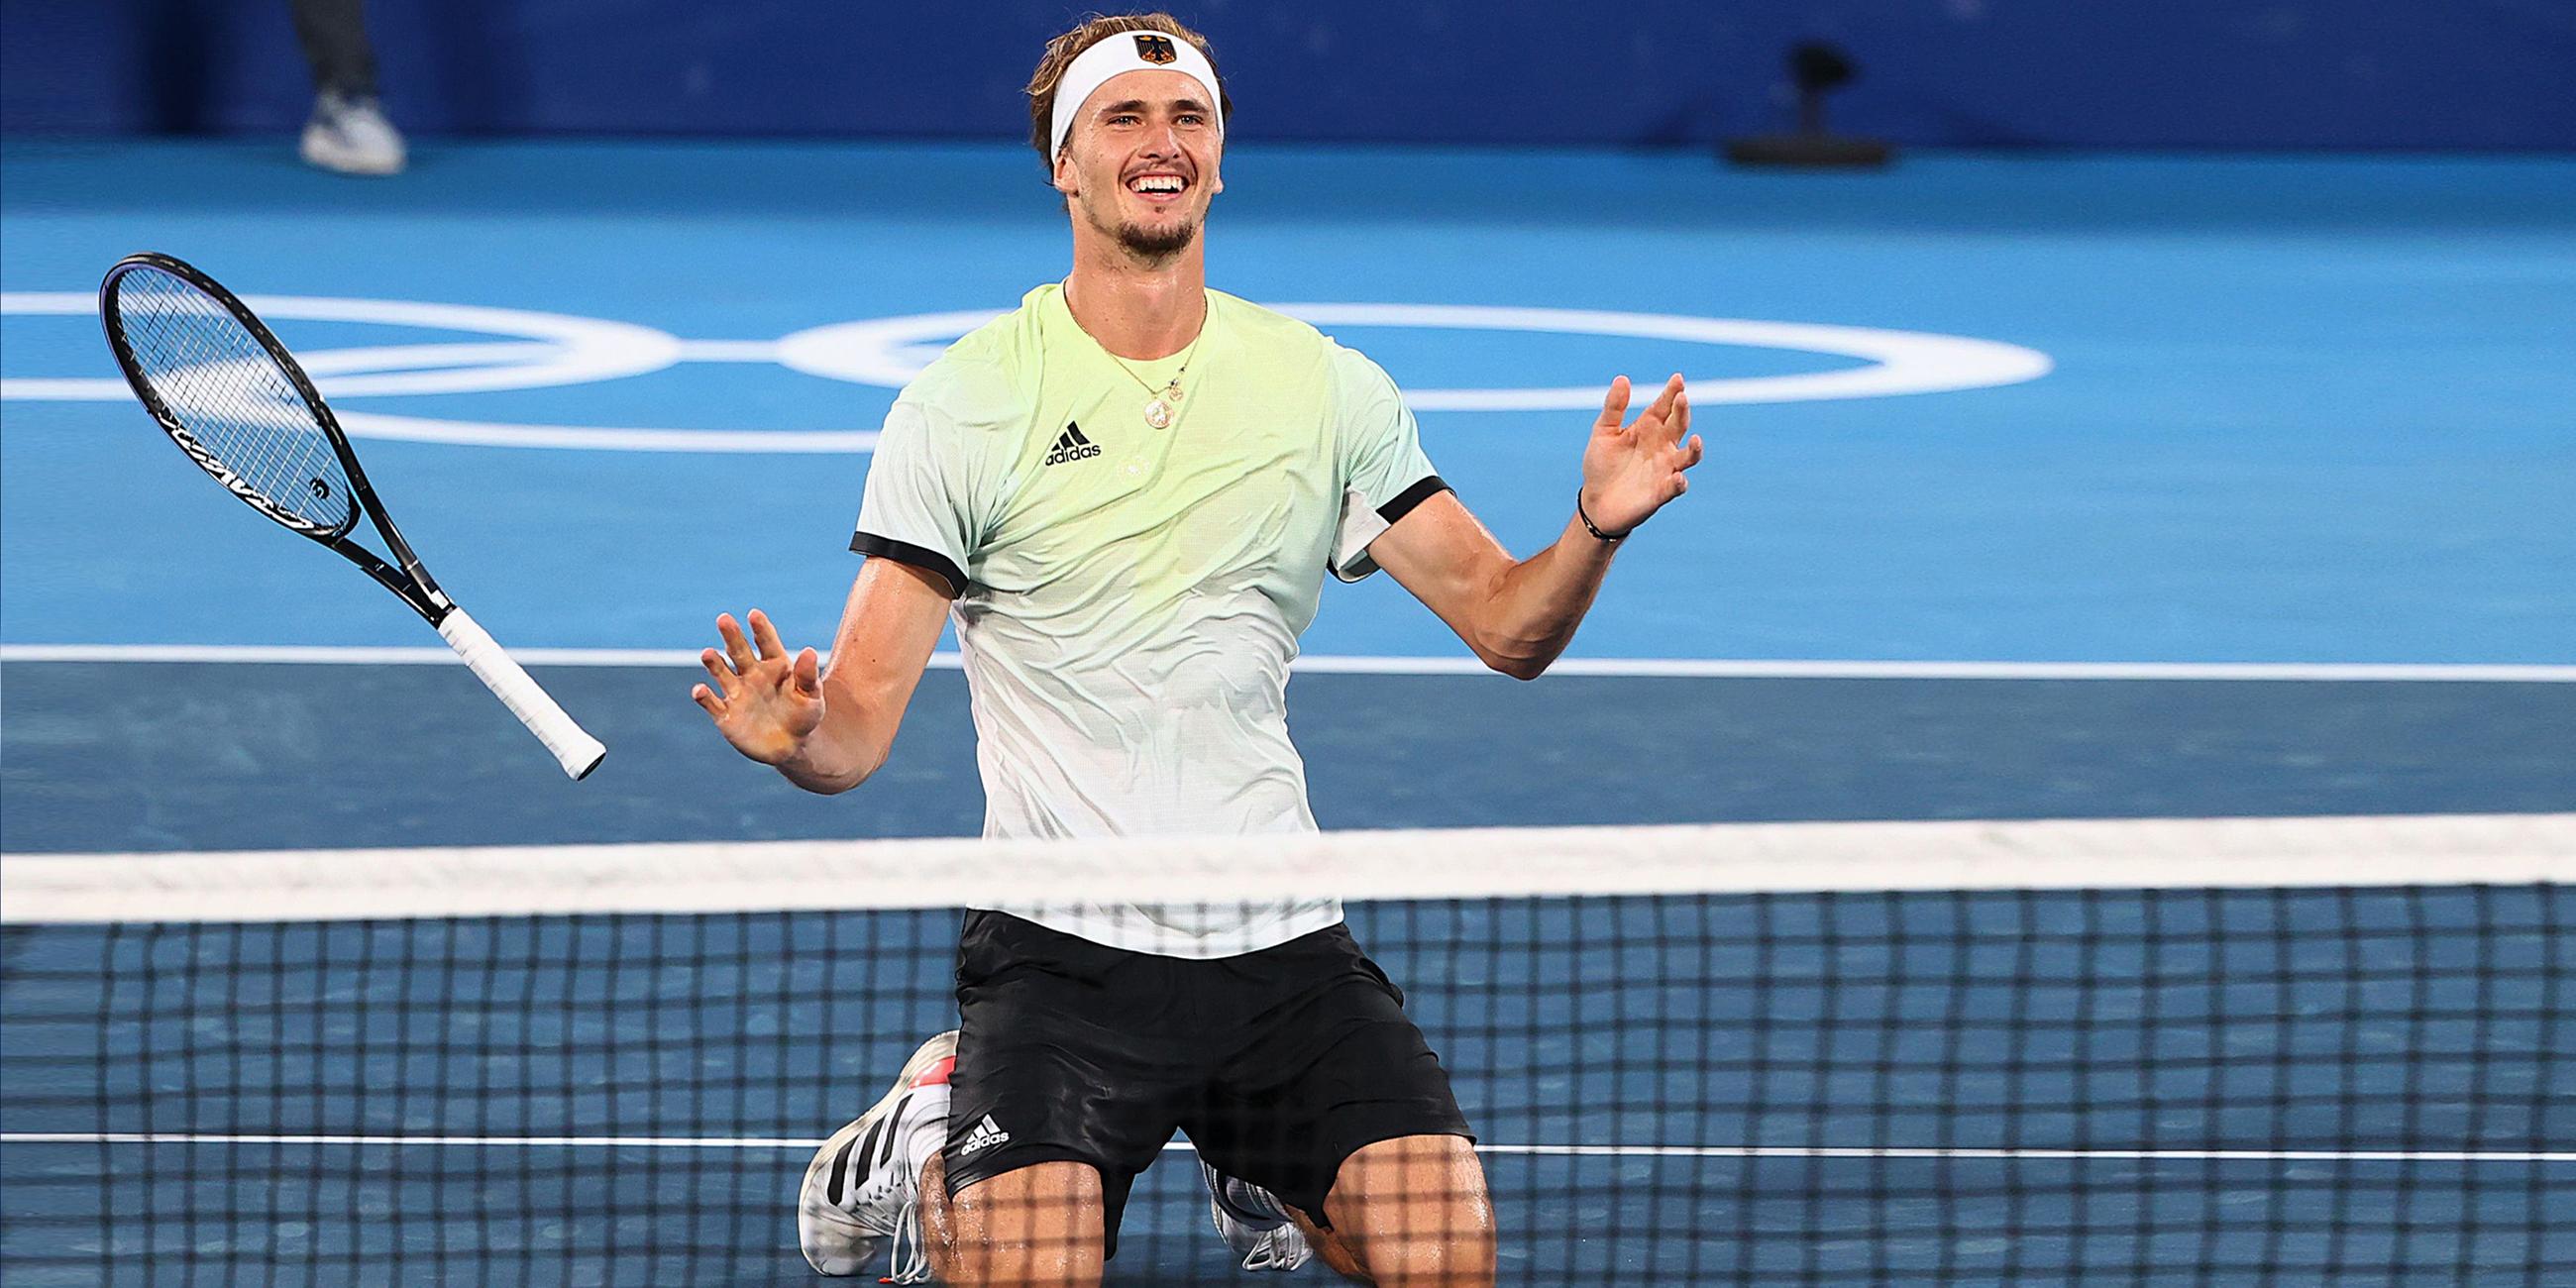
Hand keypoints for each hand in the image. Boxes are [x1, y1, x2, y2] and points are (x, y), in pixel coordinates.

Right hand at [692, 609, 823, 765]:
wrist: (791, 747)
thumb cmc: (804, 715)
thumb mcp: (812, 696)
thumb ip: (808, 675)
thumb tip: (809, 651)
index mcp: (775, 665)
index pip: (766, 642)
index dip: (760, 628)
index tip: (754, 614)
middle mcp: (752, 674)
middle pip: (738, 651)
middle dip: (732, 636)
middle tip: (723, 619)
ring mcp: (737, 693)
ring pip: (721, 673)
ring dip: (713, 663)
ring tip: (707, 654)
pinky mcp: (726, 715)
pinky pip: (711, 703)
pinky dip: (703, 697)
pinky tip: (700, 690)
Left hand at [1579, 373, 1704, 536]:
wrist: (1595, 502)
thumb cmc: (1602, 465)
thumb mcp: (1604, 432)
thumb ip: (1614, 407)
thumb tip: (1622, 378)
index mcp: (1649, 428)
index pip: (1664, 406)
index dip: (1672, 393)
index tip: (1678, 378)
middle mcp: (1662, 446)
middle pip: (1678, 426)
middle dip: (1682, 412)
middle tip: (1682, 398)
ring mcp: (1664, 469)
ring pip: (1687, 457)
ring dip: (1694, 449)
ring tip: (1695, 440)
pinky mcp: (1660, 493)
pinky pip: (1675, 487)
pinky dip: (1679, 483)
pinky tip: (1678, 477)